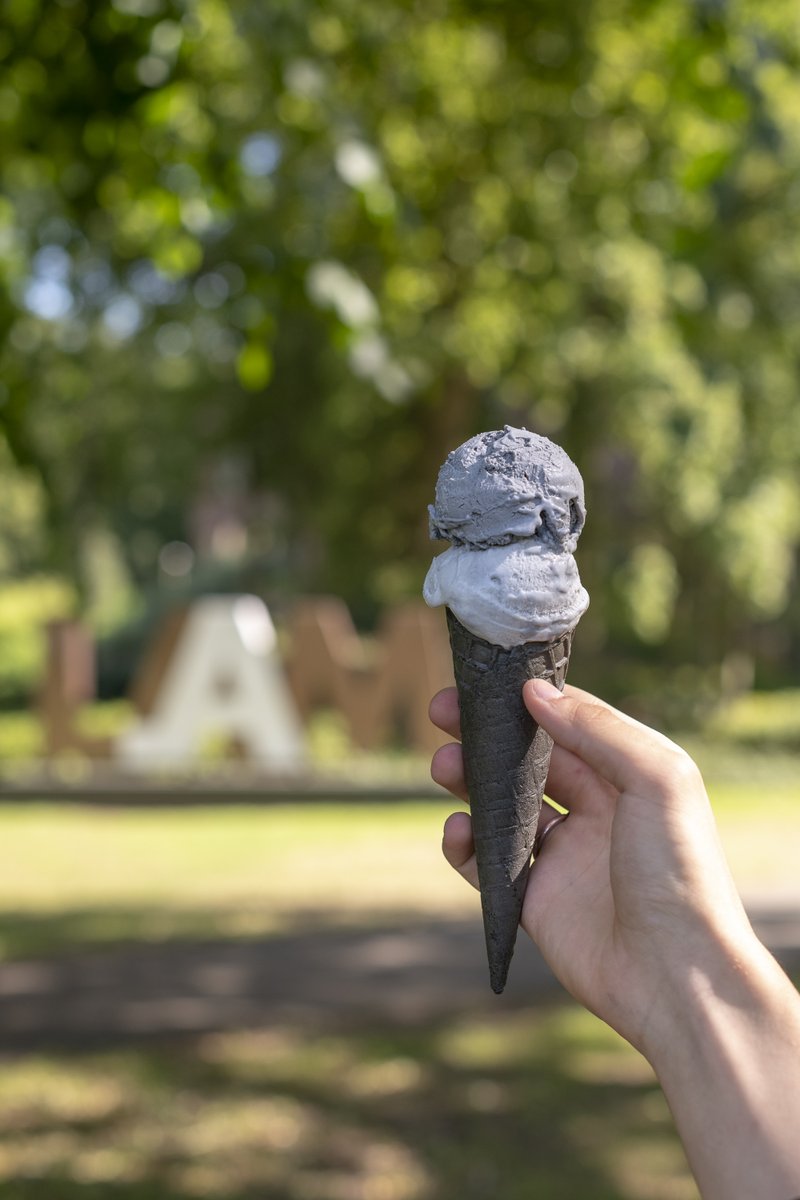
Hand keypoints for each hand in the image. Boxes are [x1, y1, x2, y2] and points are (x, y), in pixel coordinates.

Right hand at [430, 679, 754, 1057]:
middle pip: (527, 761)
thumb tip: (536, 693)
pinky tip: (456, 830)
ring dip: (468, 781)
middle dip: (486, 735)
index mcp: (629, 778)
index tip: (485, 682)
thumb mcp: (657, 780)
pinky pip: (487, 863)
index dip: (527, 701)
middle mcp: (596, 812)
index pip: (570, 724)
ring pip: (501, 806)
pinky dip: (464, 844)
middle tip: (442, 713)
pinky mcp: (535, 901)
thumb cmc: (680, 872)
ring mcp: (563, 857)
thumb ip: (598, 730)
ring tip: (442, 767)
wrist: (675, 974)